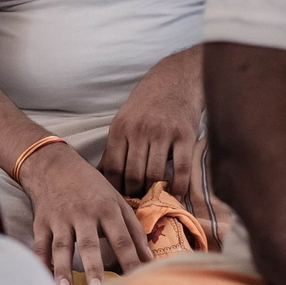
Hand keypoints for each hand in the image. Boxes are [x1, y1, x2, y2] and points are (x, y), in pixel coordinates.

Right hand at [20, 142, 152, 284]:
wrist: (53, 166)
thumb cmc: (91, 187)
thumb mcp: (117, 202)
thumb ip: (133, 230)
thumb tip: (150, 259)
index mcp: (107, 209)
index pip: (122, 239)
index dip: (130, 260)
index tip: (138, 282)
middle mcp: (83, 214)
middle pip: (89, 244)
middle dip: (94, 267)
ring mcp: (60, 219)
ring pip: (61, 247)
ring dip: (63, 269)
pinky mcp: (41, 222)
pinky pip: (40, 245)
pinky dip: (40, 262)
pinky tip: (43, 278)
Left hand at [102, 52, 203, 197]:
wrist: (175, 78)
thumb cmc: (146, 103)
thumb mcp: (123, 120)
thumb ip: (115, 147)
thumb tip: (100, 176)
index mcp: (119, 129)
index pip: (112, 168)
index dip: (113, 188)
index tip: (116, 200)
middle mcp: (139, 131)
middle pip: (133, 174)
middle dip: (133, 194)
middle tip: (136, 206)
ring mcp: (163, 133)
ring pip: (155, 173)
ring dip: (154, 191)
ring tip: (154, 201)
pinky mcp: (185, 135)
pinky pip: (182, 168)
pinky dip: (178, 185)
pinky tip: (176, 194)